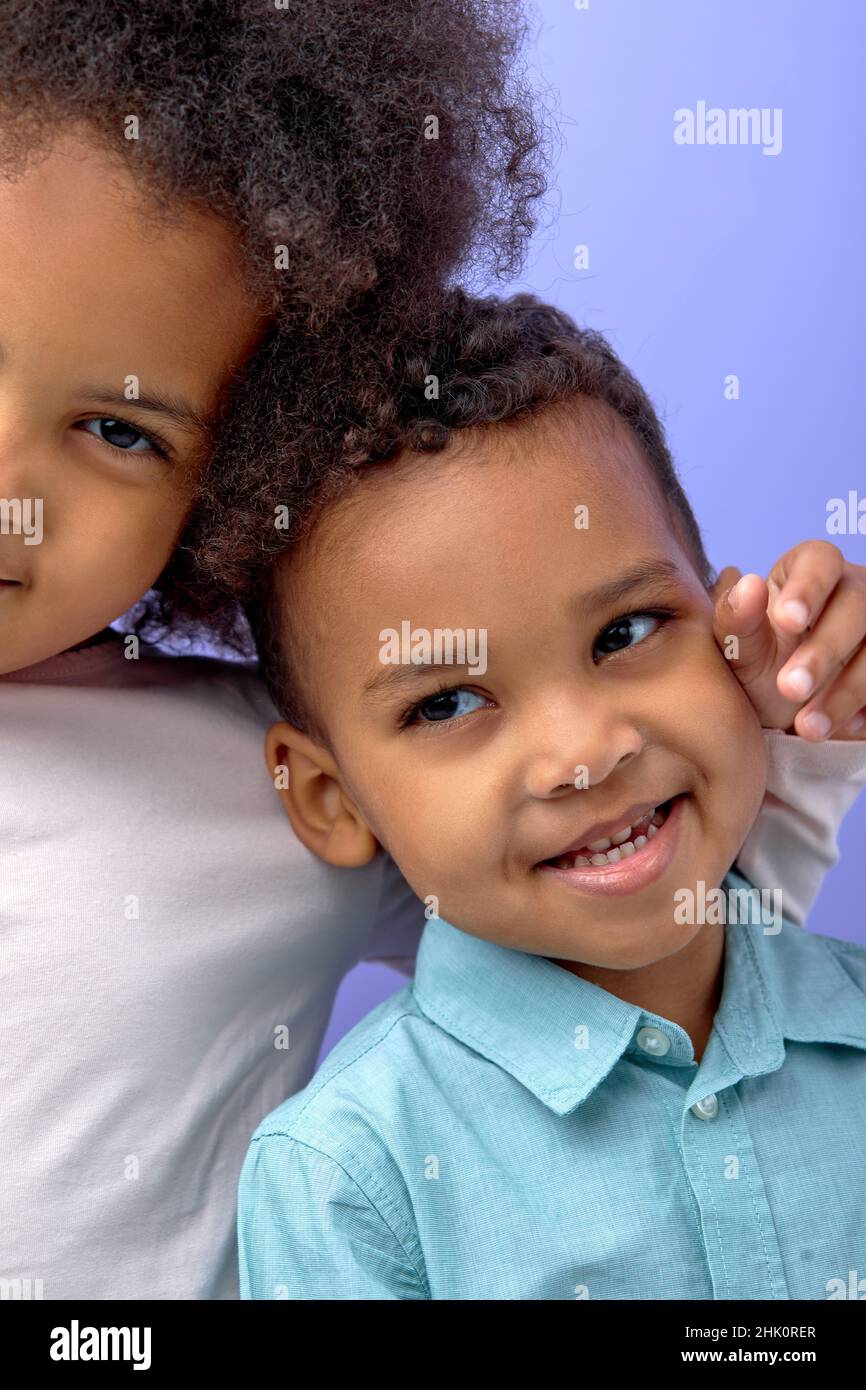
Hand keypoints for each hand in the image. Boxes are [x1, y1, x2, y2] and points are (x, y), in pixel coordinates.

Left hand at [712, 540, 865, 738]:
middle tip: (789, 687)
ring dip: (846, 690)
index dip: (809, 587)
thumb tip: (747, 585)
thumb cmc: (757, 663)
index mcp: (807, 571)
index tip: (788, 621)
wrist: (780, 708)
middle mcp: (851, 589)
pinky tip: (840, 730)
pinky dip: (864, 708)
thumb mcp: (739, 648)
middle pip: (858, 603)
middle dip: (825, 649)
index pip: (820, 559)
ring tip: (807, 726)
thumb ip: (737, 619)